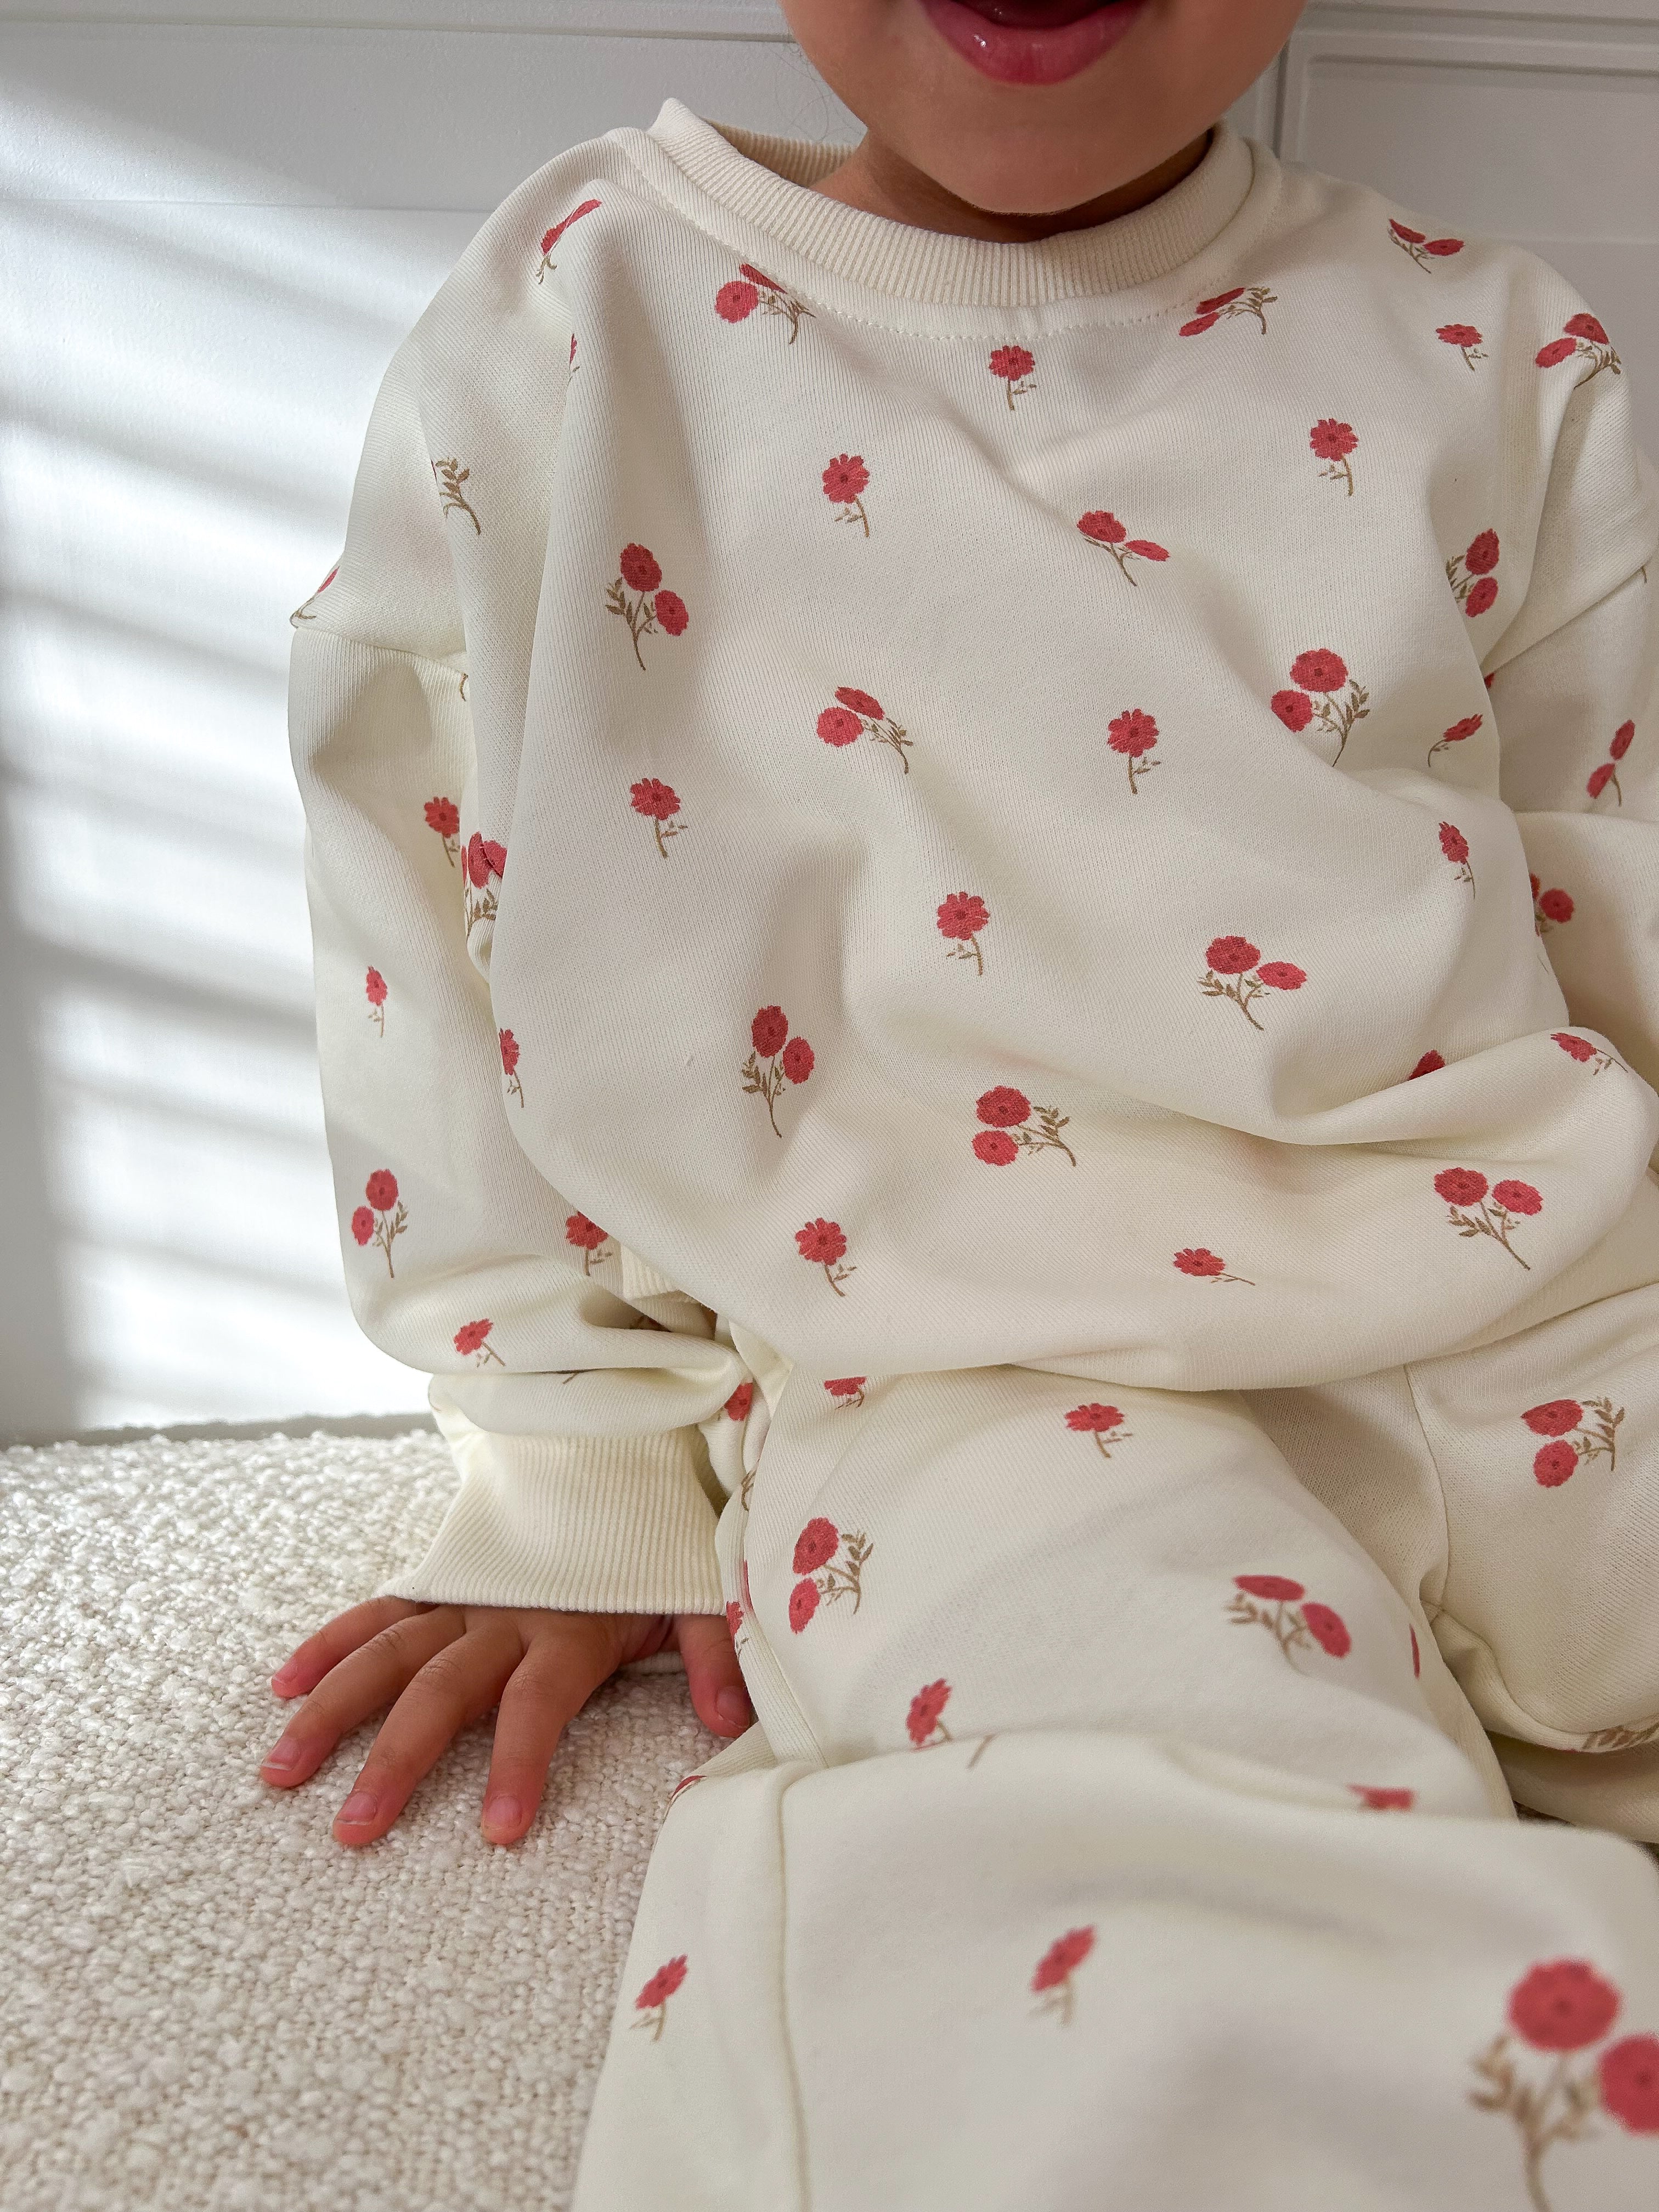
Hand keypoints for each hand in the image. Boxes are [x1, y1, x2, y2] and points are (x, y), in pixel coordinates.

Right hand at [259, 1598, 750, 1848]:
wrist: (617, 1463)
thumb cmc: (654, 1553)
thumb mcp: (694, 1596)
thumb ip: (712, 1655)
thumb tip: (733, 1721)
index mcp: (568, 1630)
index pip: (537, 1704)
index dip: (519, 1764)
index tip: (497, 1833)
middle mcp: (505, 1616)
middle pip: (441, 1690)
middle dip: (397, 1760)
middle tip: (354, 1829)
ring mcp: (464, 1598)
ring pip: (389, 1654)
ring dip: (334, 1709)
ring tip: (282, 1772)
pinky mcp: (440, 1583)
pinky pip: (378, 1613)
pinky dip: (331, 1643)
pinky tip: (283, 1687)